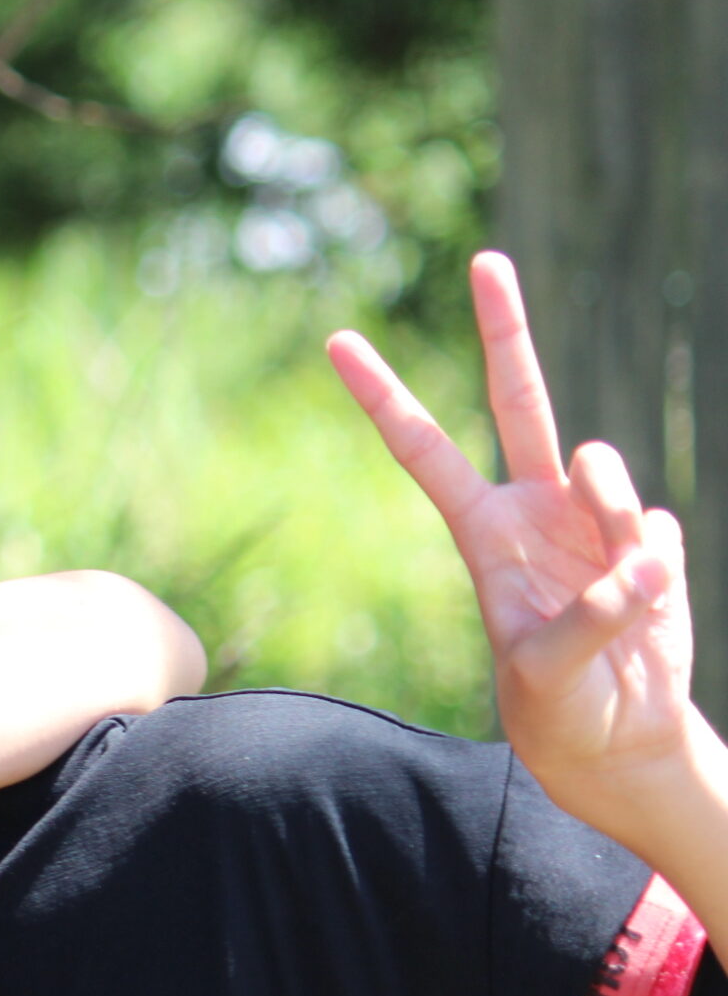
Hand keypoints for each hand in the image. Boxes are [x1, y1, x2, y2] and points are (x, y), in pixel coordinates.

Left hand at [327, 252, 700, 849]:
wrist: (622, 736)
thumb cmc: (559, 711)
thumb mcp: (547, 679)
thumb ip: (586, 622)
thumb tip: (638, 564)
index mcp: (481, 531)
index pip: (423, 451)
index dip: (384, 397)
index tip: (338, 341)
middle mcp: (533, 507)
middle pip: (519, 398)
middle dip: (504, 328)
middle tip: (485, 259)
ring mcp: (594, 516)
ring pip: (605, 469)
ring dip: (612, 520)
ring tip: (619, 592)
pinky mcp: (649, 538)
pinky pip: (656, 531)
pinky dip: (654, 575)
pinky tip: (648, 612)